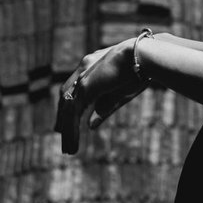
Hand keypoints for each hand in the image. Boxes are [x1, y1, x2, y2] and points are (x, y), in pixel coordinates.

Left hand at [53, 39, 145, 153]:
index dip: (70, 105)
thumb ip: (103, 109)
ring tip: (68, 145)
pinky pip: (73, 111)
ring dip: (67, 127)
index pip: (75, 89)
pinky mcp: (85, 87)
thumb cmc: (137, 73)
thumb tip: (90, 126)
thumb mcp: (118, 95)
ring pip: (68, 107)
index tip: (68, 118)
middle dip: (63, 116)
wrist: (142, 58)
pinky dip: (71, 127)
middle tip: (60, 131)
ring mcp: (82, 78)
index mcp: (92, 67)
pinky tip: (71, 139)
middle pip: (67, 98)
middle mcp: (83, 70)